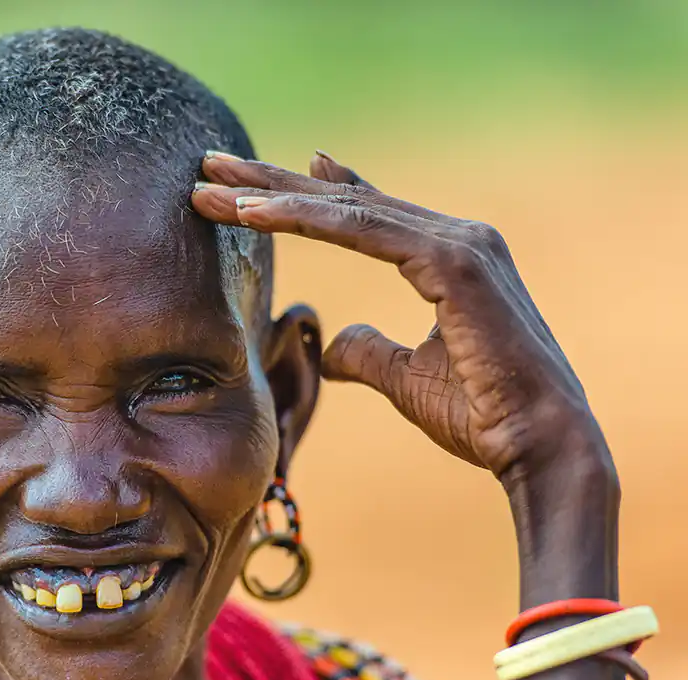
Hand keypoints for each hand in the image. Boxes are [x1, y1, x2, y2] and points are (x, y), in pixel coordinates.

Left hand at [192, 151, 610, 484]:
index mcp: (447, 257)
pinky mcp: (453, 262)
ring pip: (344, 210)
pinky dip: (305, 219)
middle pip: (343, 203)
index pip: (360, 217)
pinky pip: (362, 231)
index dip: (304, 197)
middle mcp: (454, 238)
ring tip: (210, 183)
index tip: (253, 185)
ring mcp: (457, 243)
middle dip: (270, 184)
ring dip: (271, 195)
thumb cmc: (482, 416)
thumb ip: (367, 353)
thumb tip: (331, 345)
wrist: (538, 446)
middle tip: (209, 166)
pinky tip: (253, 212)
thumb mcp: (405, 379)